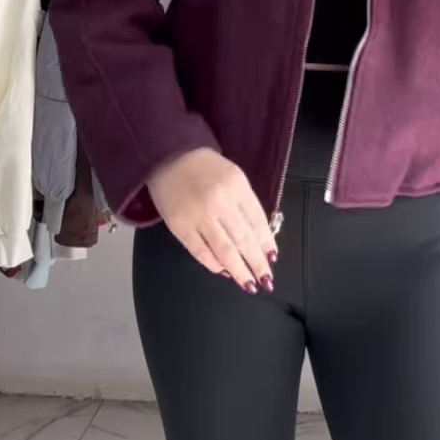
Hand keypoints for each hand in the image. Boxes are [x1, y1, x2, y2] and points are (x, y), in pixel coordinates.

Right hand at [147, 149, 277, 294]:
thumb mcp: (234, 177)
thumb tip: (259, 237)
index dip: (266, 243)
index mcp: (236, 186)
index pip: (257, 221)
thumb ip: (246, 204)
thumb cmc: (204, 167)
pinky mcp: (179, 226)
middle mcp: (219, 202)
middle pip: (243, 239)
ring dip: (239, 271)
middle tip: (266, 281)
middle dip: (257, 263)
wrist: (168, 155)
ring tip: (249, 284)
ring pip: (224, 250)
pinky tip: (224, 272)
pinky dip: (214, 264)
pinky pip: (200, 252)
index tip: (272, 258)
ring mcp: (198, 216)